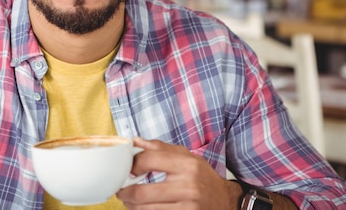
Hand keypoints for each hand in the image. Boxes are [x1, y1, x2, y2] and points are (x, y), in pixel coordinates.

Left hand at [117, 137, 237, 209]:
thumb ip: (160, 148)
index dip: (132, 164)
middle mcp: (188, 186)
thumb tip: (135, 141)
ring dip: (131, 205)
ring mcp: (187, 207)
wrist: (225, 201)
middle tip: (121, 190)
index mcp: (187, 164)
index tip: (129, 169)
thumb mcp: (186, 156)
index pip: (148, 160)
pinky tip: (142, 208)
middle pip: (141, 192)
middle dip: (125, 192)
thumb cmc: (202, 177)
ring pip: (145, 209)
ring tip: (129, 200)